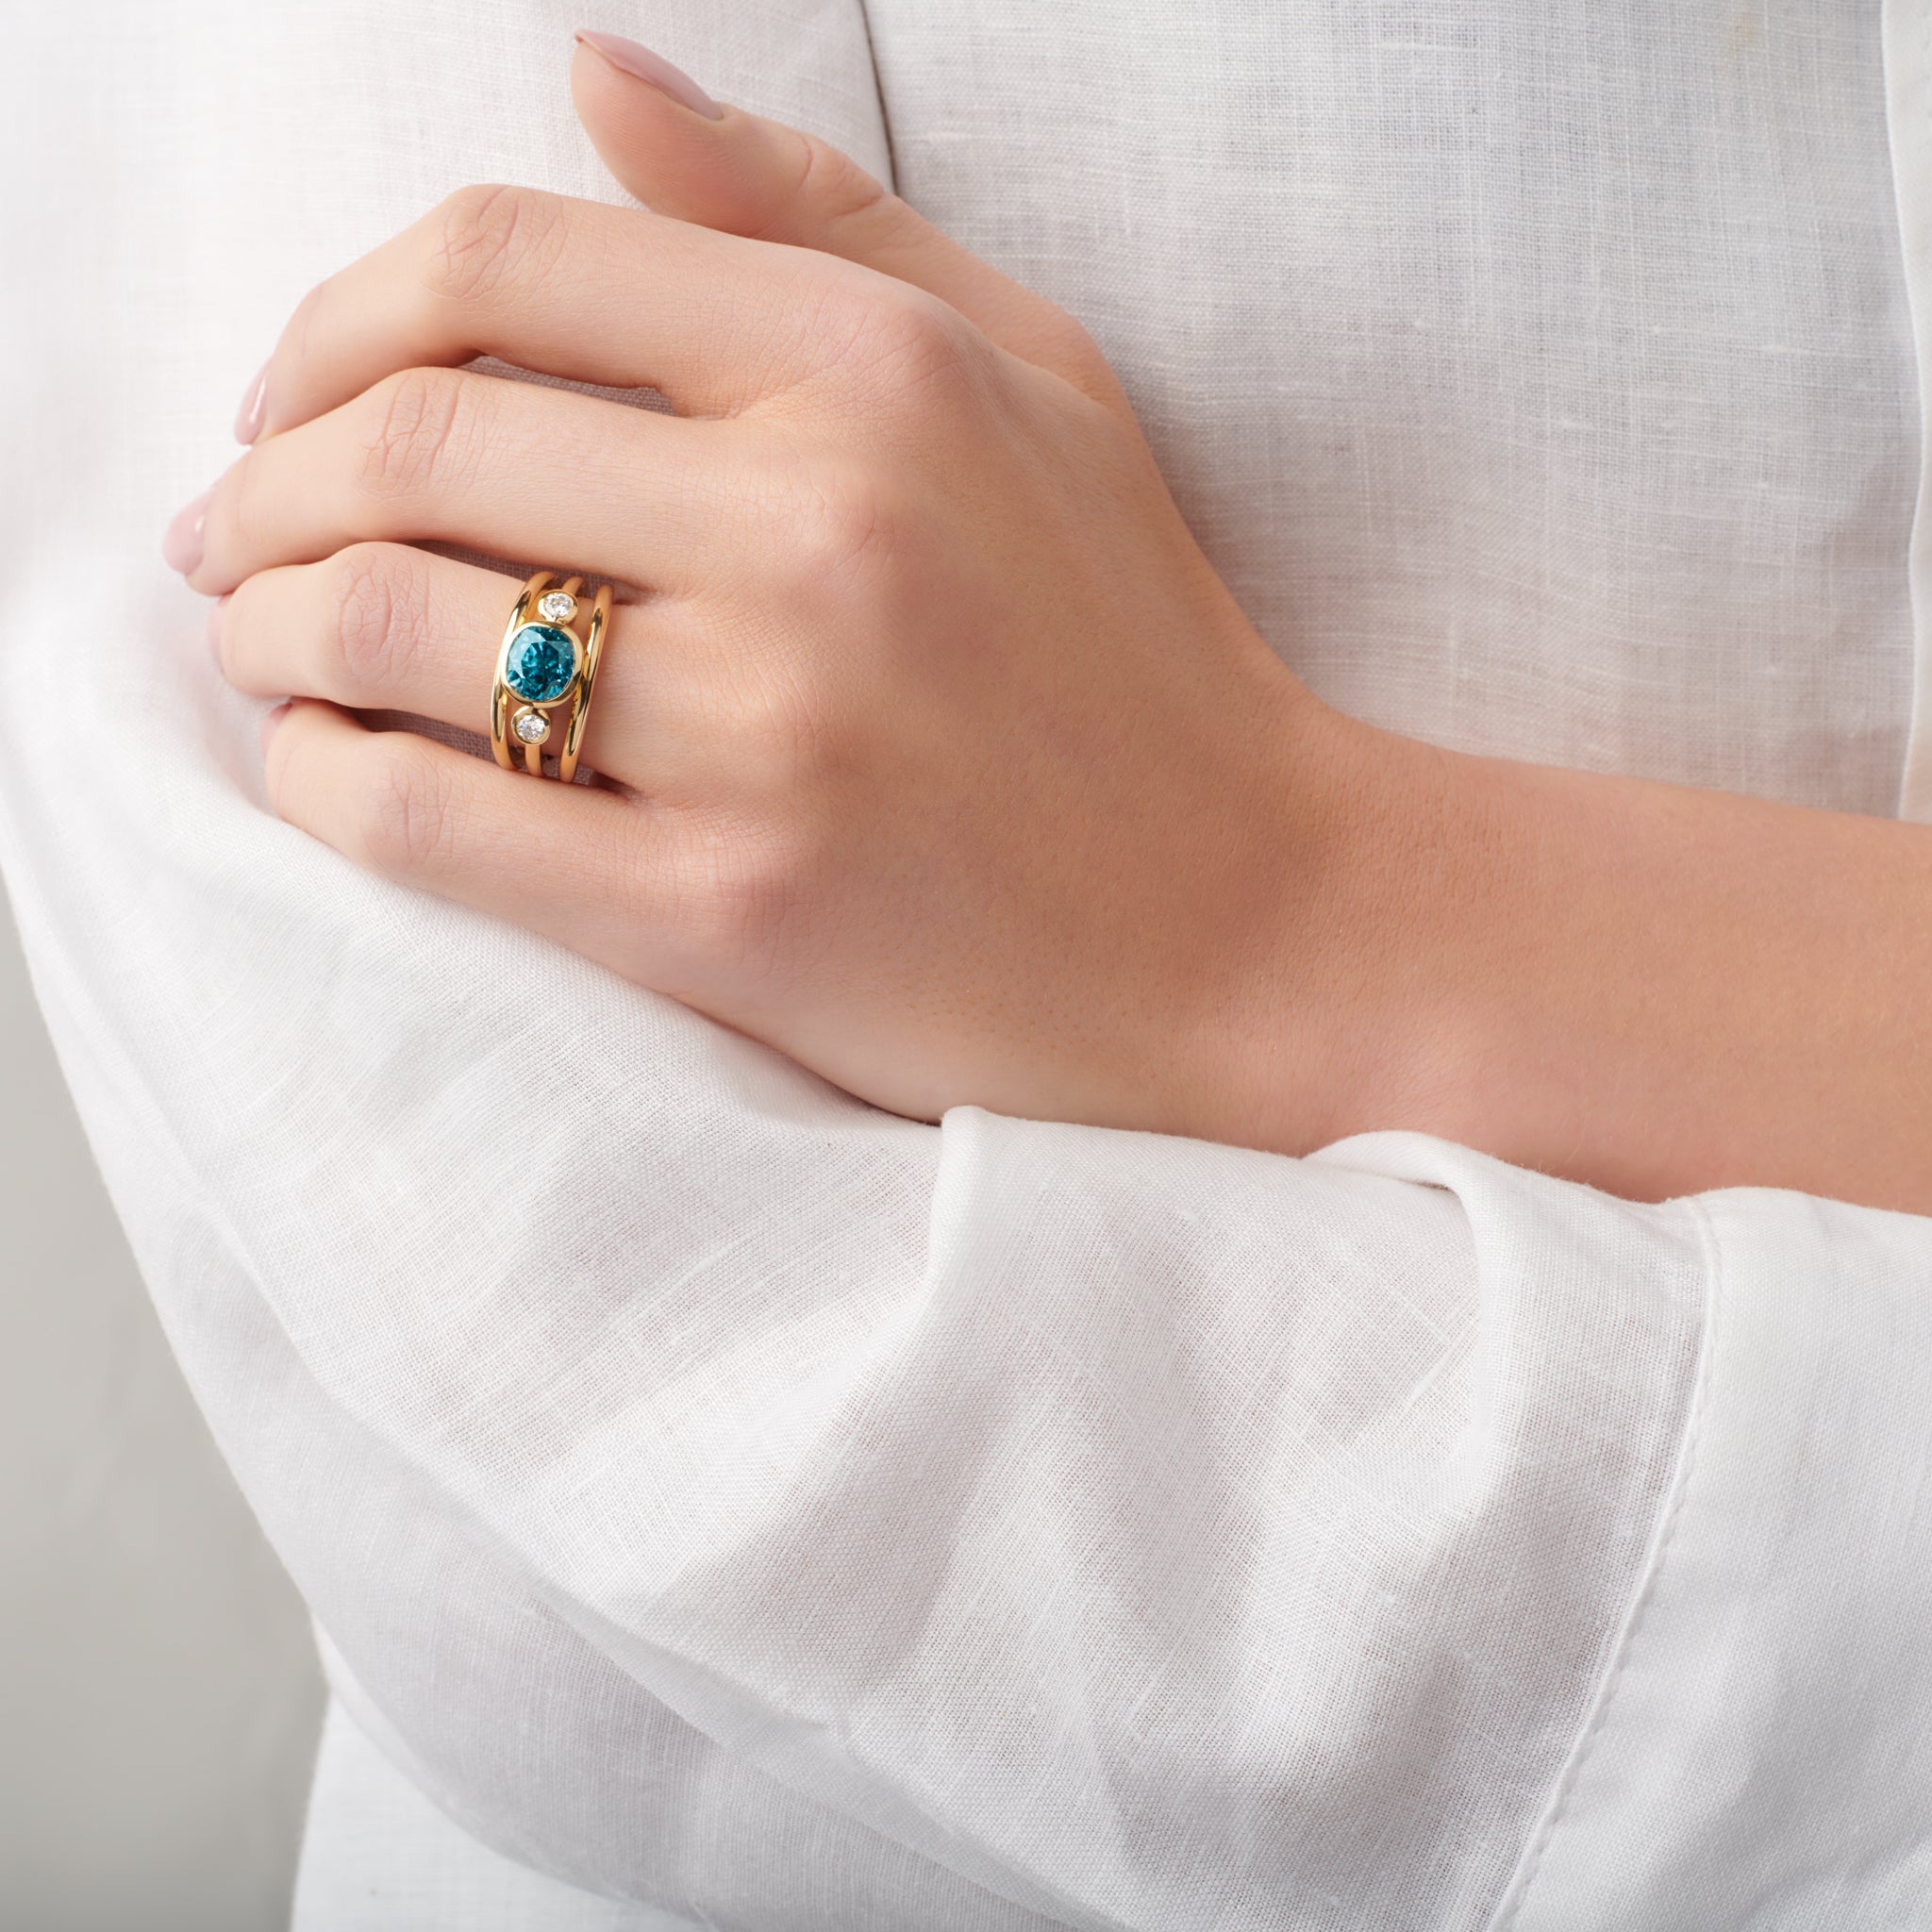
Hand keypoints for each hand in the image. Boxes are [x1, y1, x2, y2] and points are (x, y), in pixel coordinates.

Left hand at [167, 37, 1427, 1153]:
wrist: (1253, 924)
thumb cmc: (1136, 651)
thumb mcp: (1035, 380)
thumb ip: (815, 216)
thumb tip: (592, 72)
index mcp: (877, 370)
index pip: (501, 263)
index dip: (336, 314)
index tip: (293, 392)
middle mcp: (817, 529)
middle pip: (408, 441)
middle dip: (264, 483)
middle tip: (235, 535)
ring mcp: (771, 733)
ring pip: (389, 629)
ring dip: (267, 628)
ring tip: (260, 643)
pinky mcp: (733, 914)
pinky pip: (436, 825)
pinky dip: (326, 782)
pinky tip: (321, 765)